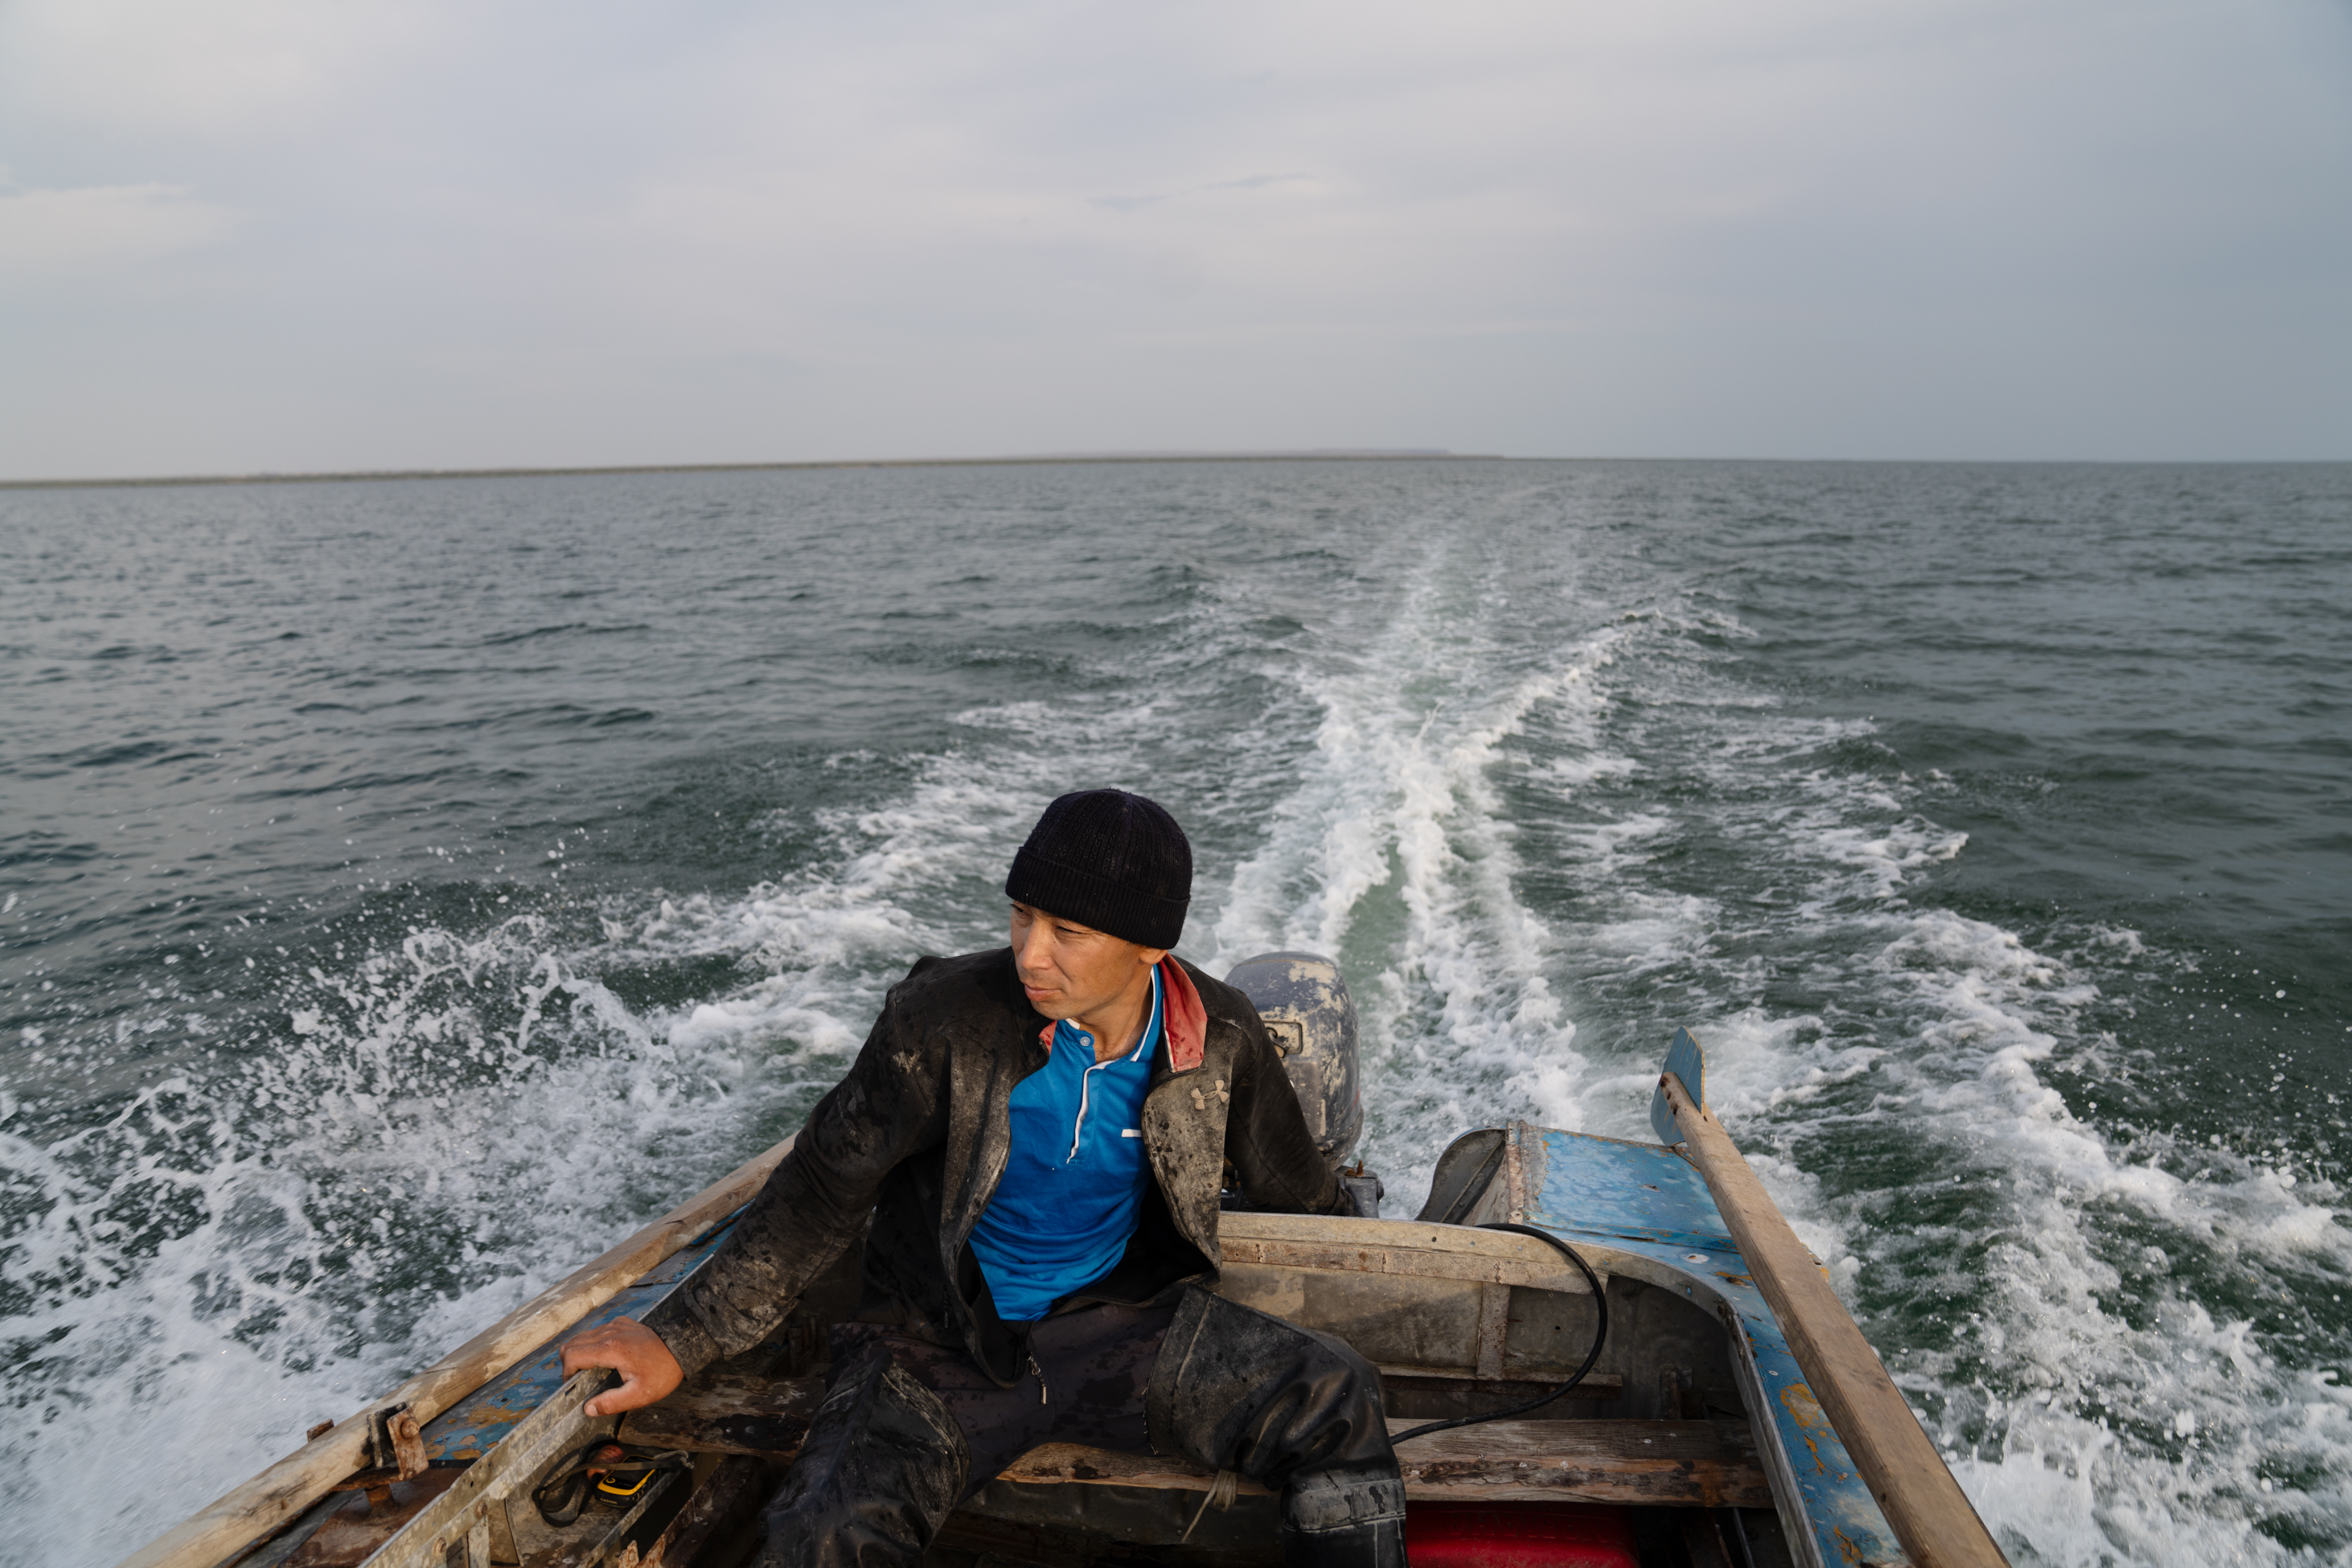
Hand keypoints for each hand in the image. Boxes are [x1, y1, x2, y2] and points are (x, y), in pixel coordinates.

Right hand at [561, 1317, 685, 1417]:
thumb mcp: (639, 1395)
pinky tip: (605, 1359)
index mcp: (610, 1349)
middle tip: (579, 1381)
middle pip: (572, 1344)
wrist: (682, 1347)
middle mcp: (609, 1332)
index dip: (567, 1372)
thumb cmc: (662, 1371)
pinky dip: (592, 1344)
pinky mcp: (621, 1323)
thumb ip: (611, 1403)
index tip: (573, 1386)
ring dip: (579, 1354)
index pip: (572, 1355)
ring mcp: (615, 1325)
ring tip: (590, 1372)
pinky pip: (596, 1332)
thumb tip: (588, 1409)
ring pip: (582, 1336)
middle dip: (569, 1364)